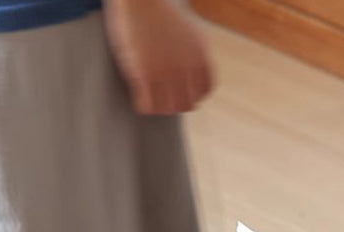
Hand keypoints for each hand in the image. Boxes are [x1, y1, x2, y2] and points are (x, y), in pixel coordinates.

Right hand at [104, 0, 214, 114]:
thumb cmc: (158, 8)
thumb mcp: (188, 29)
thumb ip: (193, 52)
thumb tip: (190, 74)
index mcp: (200, 55)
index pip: (205, 90)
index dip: (192, 94)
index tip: (181, 92)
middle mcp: (186, 67)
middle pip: (186, 104)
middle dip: (175, 103)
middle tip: (163, 97)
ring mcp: (166, 73)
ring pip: (168, 109)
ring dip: (159, 106)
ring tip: (151, 97)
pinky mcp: (144, 76)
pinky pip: (147, 106)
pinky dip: (143, 105)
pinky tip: (138, 94)